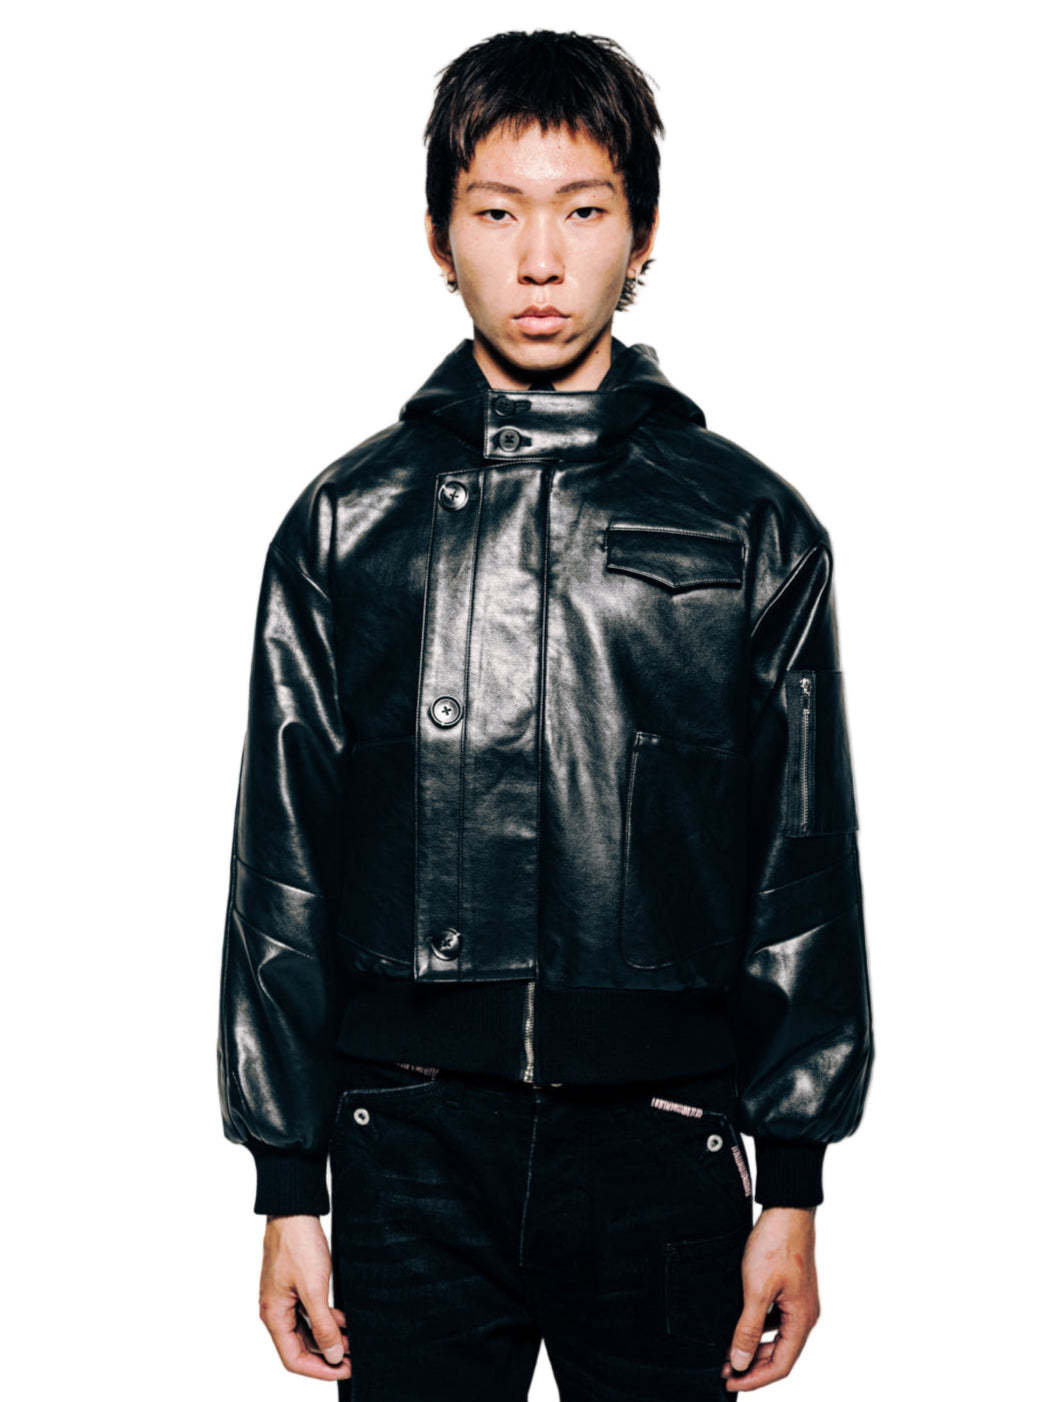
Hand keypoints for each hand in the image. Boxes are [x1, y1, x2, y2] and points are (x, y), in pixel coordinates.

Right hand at [259, 1214, 350, 1381]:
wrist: (294, 1211)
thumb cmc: (298, 1245)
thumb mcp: (314, 1289)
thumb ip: (323, 1324)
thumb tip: (333, 1354)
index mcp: (274, 1315)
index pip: (293, 1359)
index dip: (320, 1369)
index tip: (344, 1369)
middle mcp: (276, 1311)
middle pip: (300, 1347)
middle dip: (327, 1355)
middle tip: (353, 1359)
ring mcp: (285, 1299)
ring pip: (307, 1330)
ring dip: (329, 1337)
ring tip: (354, 1341)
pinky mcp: (295, 1287)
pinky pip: (310, 1313)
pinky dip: (327, 1319)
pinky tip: (345, 1319)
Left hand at [722, 1206, 819, 1390]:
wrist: (787, 1209)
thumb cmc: (776, 1245)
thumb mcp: (756, 1289)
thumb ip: (748, 1328)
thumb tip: (739, 1361)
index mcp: (801, 1320)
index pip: (781, 1365)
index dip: (754, 1378)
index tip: (730, 1383)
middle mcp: (805, 1316)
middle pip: (780, 1355)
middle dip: (752, 1366)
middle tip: (724, 1370)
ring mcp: (799, 1303)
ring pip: (777, 1339)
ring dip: (754, 1348)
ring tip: (728, 1353)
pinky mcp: (790, 1291)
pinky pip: (775, 1321)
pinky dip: (758, 1330)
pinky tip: (740, 1327)